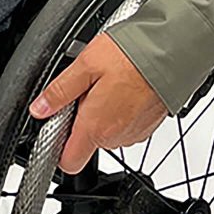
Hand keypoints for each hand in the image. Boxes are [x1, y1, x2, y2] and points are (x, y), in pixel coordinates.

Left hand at [28, 31, 169, 172]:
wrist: (173, 51)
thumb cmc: (132, 55)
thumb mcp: (85, 66)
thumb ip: (59, 92)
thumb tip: (39, 109)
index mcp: (96, 127)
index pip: (69, 162)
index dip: (58, 147)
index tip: (57, 125)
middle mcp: (116, 137)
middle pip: (87, 142)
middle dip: (82, 119)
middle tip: (87, 89)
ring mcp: (135, 133)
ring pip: (107, 132)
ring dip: (102, 113)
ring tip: (108, 83)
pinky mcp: (148, 126)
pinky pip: (125, 125)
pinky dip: (121, 110)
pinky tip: (123, 87)